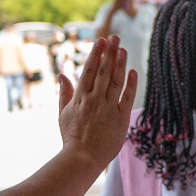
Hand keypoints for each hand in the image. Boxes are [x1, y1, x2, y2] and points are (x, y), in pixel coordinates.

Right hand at [56, 36, 137, 165]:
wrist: (81, 158)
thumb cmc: (71, 137)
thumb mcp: (63, 113)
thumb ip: (64, 93)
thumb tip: (62, 74)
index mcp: (80, 98)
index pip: (89, 70)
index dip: (96, 54)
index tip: (101, 40)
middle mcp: (94, 100)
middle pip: (104, 71)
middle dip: (110, 52)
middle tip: (115, 37)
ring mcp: (108, 108)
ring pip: (116, 81)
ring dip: (120, 63)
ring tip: (123, 49)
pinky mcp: (120, 118)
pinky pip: (127, 97)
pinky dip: (130, 84)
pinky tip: (133, 71)